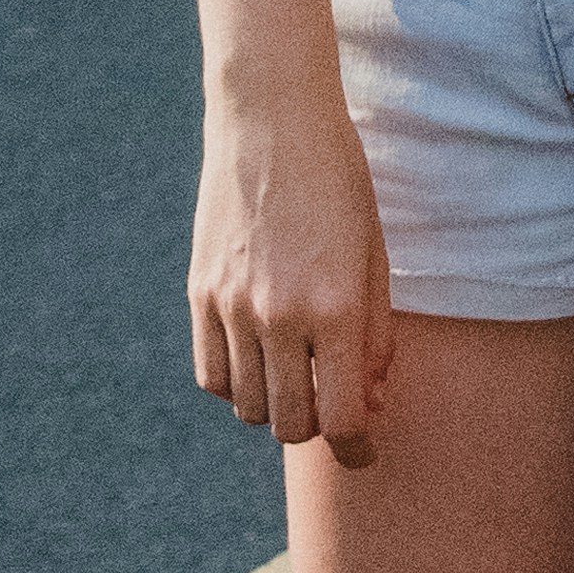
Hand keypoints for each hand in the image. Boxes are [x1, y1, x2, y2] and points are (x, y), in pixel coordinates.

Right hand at [188, 82, 392, 467]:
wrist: (271, 119)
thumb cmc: (339, 182)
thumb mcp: (374, 255)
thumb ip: (374, 336)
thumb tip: (367, 402)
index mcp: (334, 308)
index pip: (340, 420)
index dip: (357, 450)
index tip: (364, 453)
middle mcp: (278, 317)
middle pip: (292, 424)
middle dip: (318, 428)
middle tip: (333, 407)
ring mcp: (231, 307)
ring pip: (248, 406)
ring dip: (276, 407)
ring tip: (297, 375)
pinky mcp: (199, 293)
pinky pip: (211, 375)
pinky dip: (235, 383)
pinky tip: (258, 359)